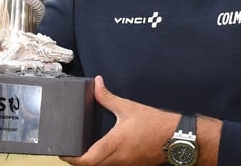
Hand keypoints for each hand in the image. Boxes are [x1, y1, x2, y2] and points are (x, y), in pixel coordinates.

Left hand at [61, 75, 178, 165]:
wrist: (175, 137)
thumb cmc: (154, 123)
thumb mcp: (128, 107)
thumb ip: (107, 97)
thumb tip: (97, 83)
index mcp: (114, 144)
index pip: (87, 160)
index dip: (72, 158)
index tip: (64, 151)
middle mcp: (119, 159)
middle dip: (78, 161)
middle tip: (71, 150)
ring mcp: (125, 165)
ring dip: (91, 162)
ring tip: (83, 151)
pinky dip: (104, 163)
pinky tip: (103, 153)